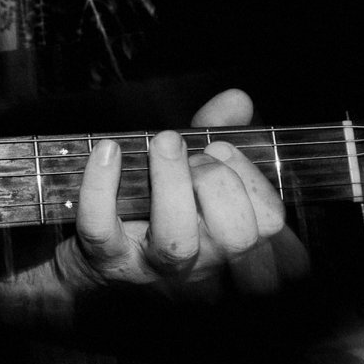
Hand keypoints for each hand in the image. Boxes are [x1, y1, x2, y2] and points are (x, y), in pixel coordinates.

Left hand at [55, 89, 307, 299]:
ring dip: (172, 181)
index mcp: (226, 238)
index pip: (269, 222)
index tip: (221, 149)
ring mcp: (151, 264)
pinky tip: (108, 150)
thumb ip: (215, 129)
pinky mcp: (105, 260)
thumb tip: (237, 99)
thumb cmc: (152, 205)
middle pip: (234, 236)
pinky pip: (101, 228)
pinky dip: (101, 185)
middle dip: (219, 181)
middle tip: (193, 153)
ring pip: (176, 238)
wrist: (93, 259)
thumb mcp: (188, 168)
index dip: (253, 180)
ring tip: (165, 141)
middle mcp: (199, 260)